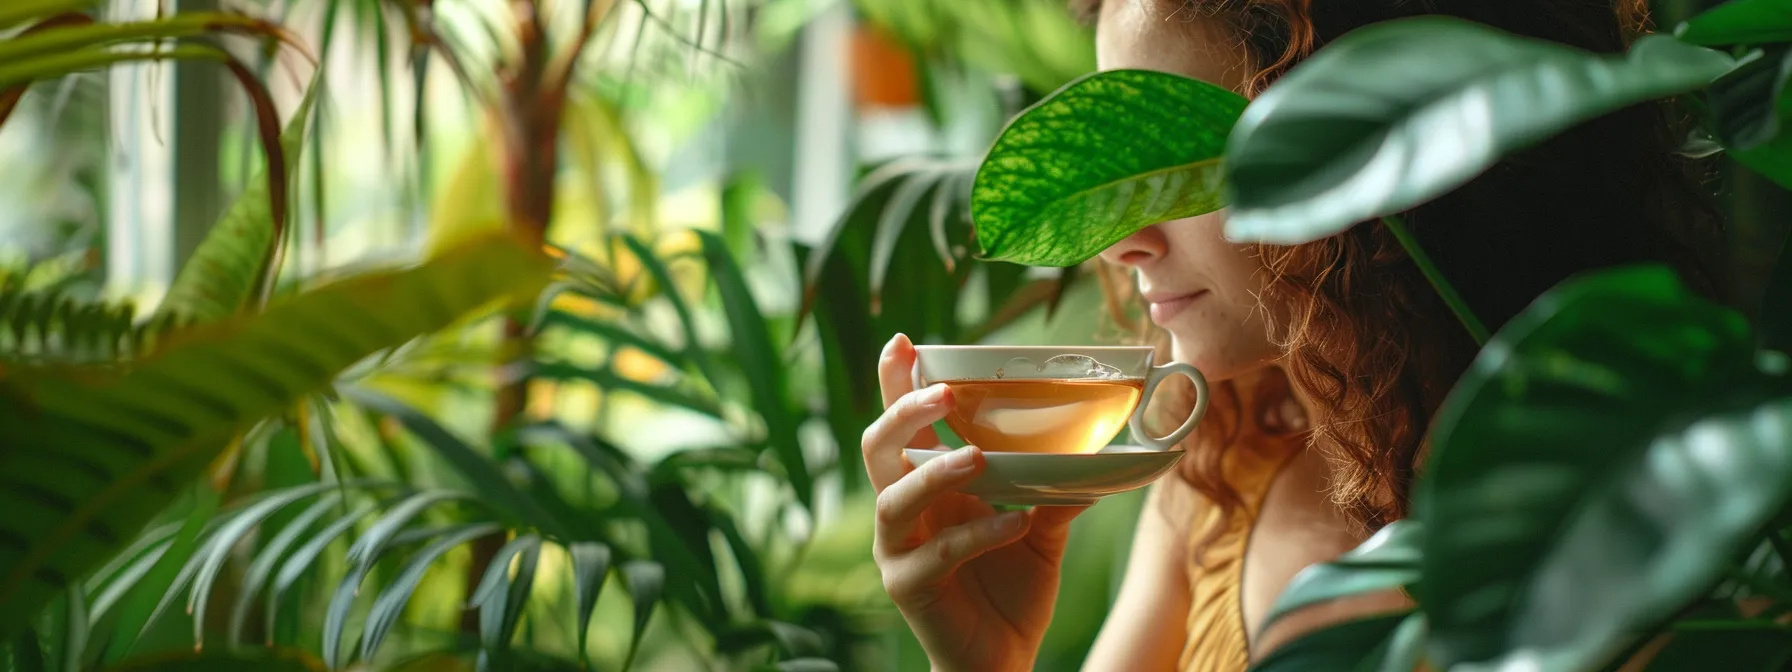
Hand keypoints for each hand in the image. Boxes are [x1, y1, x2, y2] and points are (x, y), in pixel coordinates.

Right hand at [863, 334, 1088, 671]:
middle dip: (902, 412)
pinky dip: (977, 534)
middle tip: (941, 392)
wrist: (1001, 661)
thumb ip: (1054, 490)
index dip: (894, 382)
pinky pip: (937, 553)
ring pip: (892, 498)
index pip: (900, 424)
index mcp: (925, 484)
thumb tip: (1094, 452)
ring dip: (933, 472)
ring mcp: (898, 549)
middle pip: (877, 448)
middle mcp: (902, 510)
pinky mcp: (910, 587)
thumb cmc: (1010, 588)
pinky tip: (1014, 522)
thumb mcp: (1040, 529)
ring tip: (975, 457)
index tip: (903, 342)